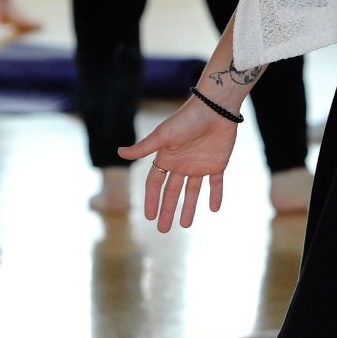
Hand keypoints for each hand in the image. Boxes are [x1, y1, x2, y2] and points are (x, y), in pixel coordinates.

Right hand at [118, 99, 239, 231]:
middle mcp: (181, 163)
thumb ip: (144, 148)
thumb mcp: (163, 135)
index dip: (151, 199)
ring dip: (189, 207)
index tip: (148, 217)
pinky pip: (216, 184)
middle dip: (167, 209)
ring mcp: (199, 165)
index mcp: (167, 157)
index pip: (155, 183)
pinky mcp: (217, 164)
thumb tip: (119, 153)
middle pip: (172, 192)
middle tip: (163, 229)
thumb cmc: (187, 119)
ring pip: (193, 191)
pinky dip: (215, 195)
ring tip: (185, 225)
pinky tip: (214, 209)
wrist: (216, 108)